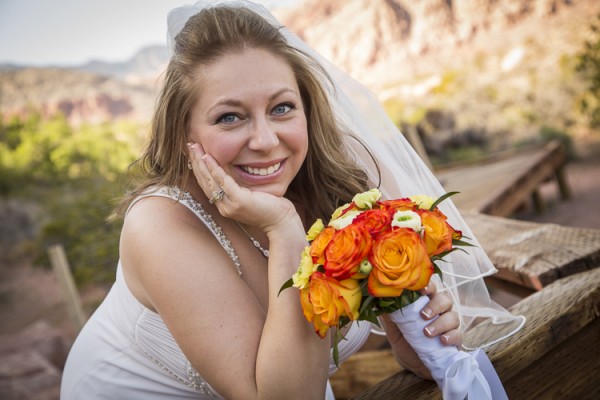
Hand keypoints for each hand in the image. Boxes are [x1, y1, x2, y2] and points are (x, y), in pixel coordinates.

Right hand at [187, 142, 301, 235]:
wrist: (282, 223)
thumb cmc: (271, 208)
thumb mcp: (251, 196)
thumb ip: (240, 187)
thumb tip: (234, 172)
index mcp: (225, 206)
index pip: (207, 185)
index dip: (199, 169)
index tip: (194, 154)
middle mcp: (224, 207)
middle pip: (204, 182)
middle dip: (195, 163)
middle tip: (189, 146)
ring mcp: (230, 205)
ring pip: (210, 181)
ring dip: (200, 163)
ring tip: (194, 147)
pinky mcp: (239, 201)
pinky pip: (223, 181)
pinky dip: (214, 168)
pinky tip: (208, 157)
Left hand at [382, 284, 461, 379]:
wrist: (413, 366)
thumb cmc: (405, 343)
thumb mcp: (393, 330)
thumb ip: (389, 316)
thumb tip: (377, 301)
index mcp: (425, 304)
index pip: (430, 288)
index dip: (428, 286)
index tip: (421, 289)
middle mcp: (439, 312)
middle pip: (445, 299)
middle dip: (435, 305)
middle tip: (423, 315)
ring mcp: (449, 325)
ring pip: (453, 316)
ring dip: (441, 323)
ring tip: (427, 333)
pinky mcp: (455, 340)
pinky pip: (459, 335)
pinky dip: (451, 336)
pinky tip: (442, 341)